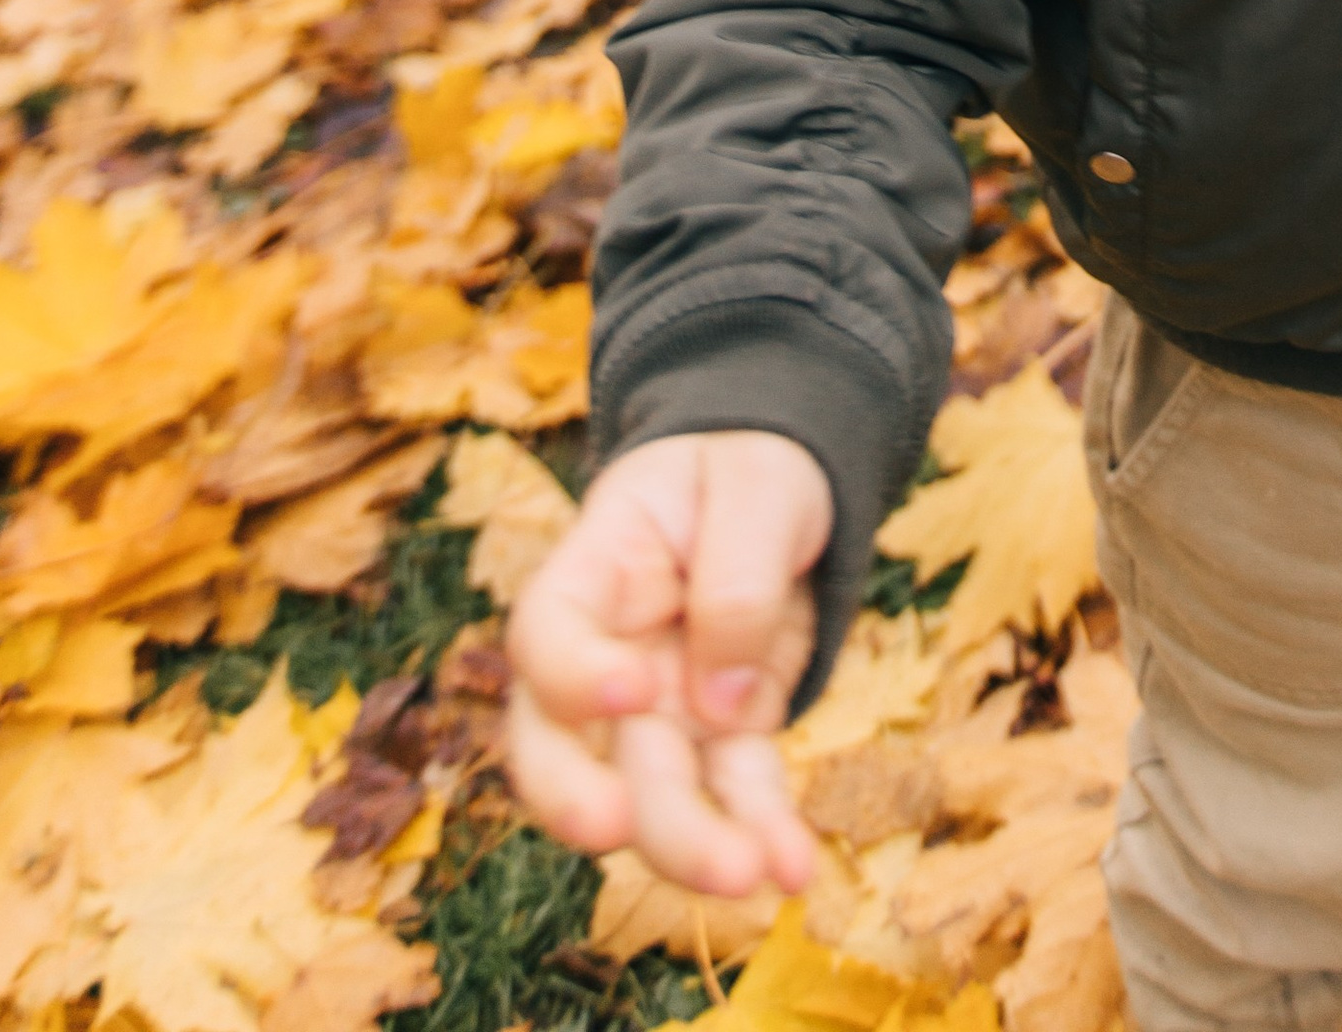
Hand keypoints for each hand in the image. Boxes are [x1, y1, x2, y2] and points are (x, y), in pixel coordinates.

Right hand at [505, 429, 831, 902]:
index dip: (574, 676)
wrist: (781, 477)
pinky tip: (794, 870)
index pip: (546, 636)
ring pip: (653, 794)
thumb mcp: (754, 484)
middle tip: (630, 832)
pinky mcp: (725, 732)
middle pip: (570, 750)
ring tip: (751, 876)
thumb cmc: (745, 465)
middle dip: (597, 805)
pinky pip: (736, 792)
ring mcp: (661, 708)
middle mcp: (608, 657)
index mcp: (593, 573)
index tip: (636, 689)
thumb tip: (722, 703)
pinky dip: (762, 832)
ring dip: (692, 845)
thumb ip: (735, 578)